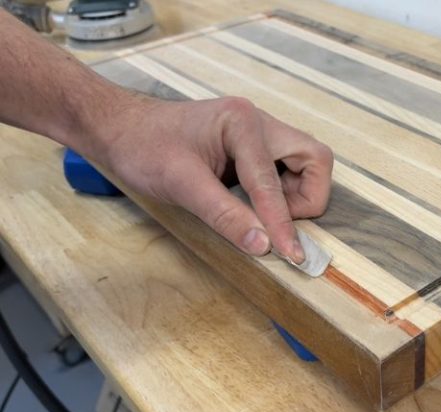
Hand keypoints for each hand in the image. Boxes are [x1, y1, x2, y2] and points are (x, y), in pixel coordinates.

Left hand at [90, 95, 332, 262]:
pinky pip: (286, 170)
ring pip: (306, 164)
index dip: (282, 222)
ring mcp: (259, 132)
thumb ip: (225, 215)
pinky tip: (252, 205)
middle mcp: (259, 122)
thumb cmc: (144, 148)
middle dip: (308, 196)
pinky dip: (280, 193)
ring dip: (296, 195)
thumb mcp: (181, 184)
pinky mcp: (254, 147)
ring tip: (263, 213)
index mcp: (241, 123)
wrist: (121, 128)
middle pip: (314, 159)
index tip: (291, 255)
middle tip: (280, 221)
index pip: (272, 182)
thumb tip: (262, 245)